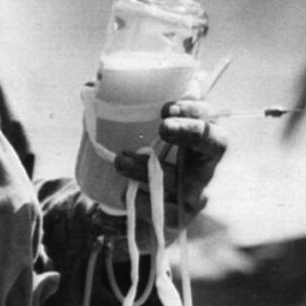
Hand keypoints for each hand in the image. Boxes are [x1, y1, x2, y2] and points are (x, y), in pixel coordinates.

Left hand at [115, 104, 227, 230]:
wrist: (151, 207)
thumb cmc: (151, 160)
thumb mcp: (143, 135)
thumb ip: (124, 110)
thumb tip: (91, 86)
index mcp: (200, 136)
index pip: (209, 117)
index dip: (193, 111)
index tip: (168, 107)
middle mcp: (207, 163)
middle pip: (213, 145)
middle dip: (190, 133)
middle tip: (163, 127)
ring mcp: (197, 192)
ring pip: (182, 181)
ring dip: (149, 170)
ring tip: (121, 160)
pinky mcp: (182, 219)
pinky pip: (167, 213)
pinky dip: (144, 204)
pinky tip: (127, 195)